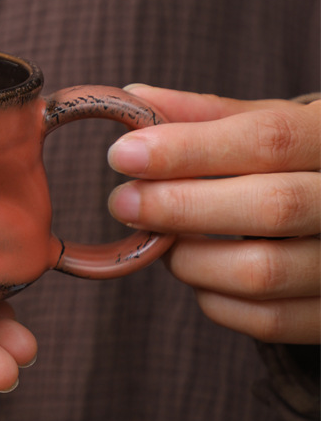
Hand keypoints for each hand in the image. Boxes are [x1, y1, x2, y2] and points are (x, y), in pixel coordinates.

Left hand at [107, 86, 319, 343]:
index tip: (123, 154)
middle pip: (271, 208)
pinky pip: (266, 321)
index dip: (188, 150)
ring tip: (159, 238)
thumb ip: (205, 115)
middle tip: (123, 202)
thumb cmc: (297, 160)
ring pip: (263, 273)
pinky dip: (213, 299)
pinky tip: (194, 271)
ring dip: (190, 259)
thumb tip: (134, 99)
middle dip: (180, 207)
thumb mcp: (267, 123)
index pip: (267, 140)